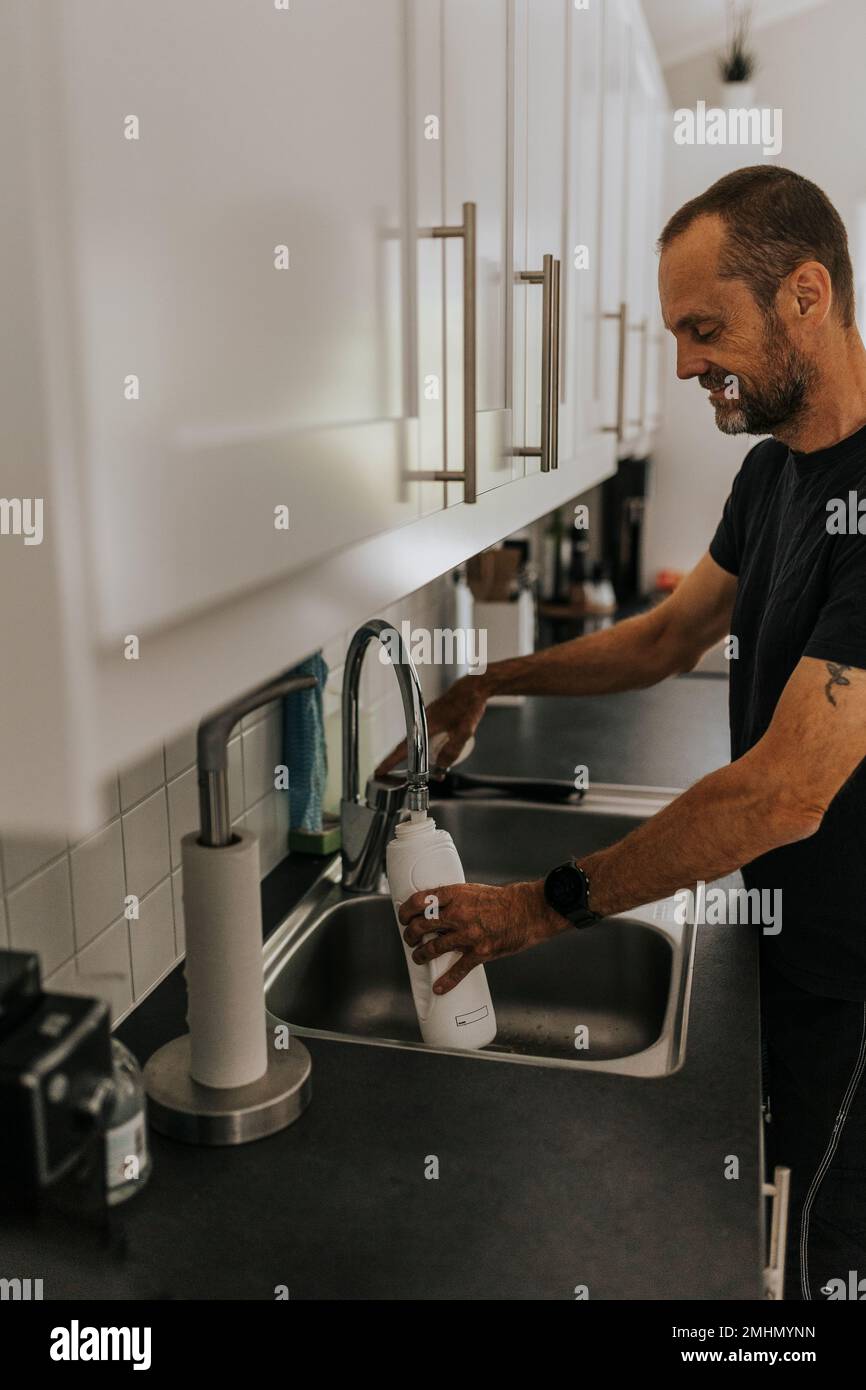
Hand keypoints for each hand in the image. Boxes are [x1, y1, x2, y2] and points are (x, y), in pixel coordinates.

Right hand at [375, 673, 491, 778]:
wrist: (474, 686)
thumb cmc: (470, 704)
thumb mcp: (464, 731)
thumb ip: (452, 750)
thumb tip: (441, 766)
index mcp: (427, 725)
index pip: (405, 747)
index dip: (391, 760)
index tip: (380, 770)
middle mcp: (424, 721)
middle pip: (406, 745)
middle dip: (397, 760)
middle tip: (390, 772)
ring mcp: (427, 718)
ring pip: (415, 740)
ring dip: (413, 754)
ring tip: (418, 767)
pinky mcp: (434, 717)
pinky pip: (423, 735)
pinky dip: (422, 745)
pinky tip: (433, 751)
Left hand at [398, 879, 568, 993]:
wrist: (527, 911)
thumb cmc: (502, 900)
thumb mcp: (472, 891)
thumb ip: (454, 900)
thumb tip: (436, 911)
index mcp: (455, 895)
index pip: (420, 901)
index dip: (406, 910)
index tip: (403, 917)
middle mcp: (458, 913)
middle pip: (422, 925)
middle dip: (410, 934)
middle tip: (410, 938)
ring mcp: (468, 934)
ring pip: (433, 947)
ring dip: (421, 954)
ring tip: (419, 957)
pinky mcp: (480, 951)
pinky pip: (458, 969)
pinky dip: (447, 981)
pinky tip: (439, 988)